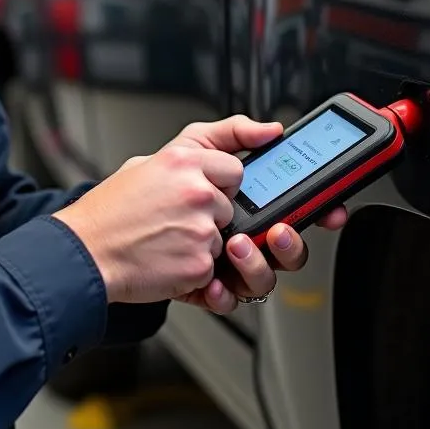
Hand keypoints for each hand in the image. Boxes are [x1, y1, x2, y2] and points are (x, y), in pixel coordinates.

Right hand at [51, 140, 244, 304]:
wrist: (87, 250)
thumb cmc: (109, 211)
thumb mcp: (143, 164)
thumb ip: (187, 157)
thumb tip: (221, 152)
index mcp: (183, 161)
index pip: (234, 168)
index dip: (222, 183)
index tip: (206, 190)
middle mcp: (196, 191)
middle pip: (229, 206)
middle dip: (210, 215)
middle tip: (173, 219)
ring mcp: (200, 229)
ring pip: (221, 239)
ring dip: (200, 243)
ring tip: (165, 240)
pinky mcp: (199, 264)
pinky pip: (212, 268)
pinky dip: (193, 269)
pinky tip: (166, 258)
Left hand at [165, 116, 346, 314]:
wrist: (99, 235)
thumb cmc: (146, 192)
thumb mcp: (189, 148)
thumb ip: (232, 134)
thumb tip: (272, 129)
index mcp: (244, 204)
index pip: (293, 208)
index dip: (320, 208)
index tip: (329, 207)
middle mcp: (241, 236)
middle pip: (287, 248)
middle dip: (292, 242)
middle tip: (276, 231)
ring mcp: (225, 266)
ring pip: (263, 277)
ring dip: (256, 264)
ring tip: (233, 246)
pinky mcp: (204, 289)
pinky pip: (228, 299)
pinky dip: (222, 292)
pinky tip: (210, 280)